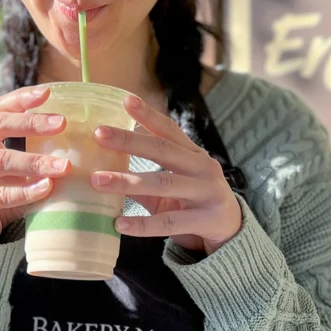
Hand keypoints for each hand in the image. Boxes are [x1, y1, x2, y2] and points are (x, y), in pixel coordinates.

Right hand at [0, 85, 70, 243]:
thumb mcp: (8, 165)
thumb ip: (25, 147)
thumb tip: (70, 130)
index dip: (21, 98)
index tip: (48, 92)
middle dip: (31, 123)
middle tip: (62, 123)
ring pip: (0, 161)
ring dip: (35, 162)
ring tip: (64, 166)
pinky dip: (25, 191)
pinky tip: (46, 188)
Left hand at [90, 95, 242, 254]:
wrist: (233, 230)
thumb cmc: (193, 202)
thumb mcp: (171, 185)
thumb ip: (142, 177)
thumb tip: (101, 169)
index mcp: (193, 154)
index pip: (169, 130)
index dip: (148, 114)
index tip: (125, 100)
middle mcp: (203, 168)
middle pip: (163, 150)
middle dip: (129, 141)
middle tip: (98, 134)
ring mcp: (206, 193)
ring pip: (163, 183)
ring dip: (127, 182)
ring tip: (97, 181)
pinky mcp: (206, 220)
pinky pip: (168, 222)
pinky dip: (142, 224)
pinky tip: (119, 224)